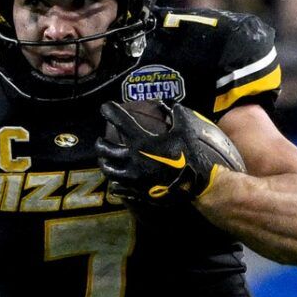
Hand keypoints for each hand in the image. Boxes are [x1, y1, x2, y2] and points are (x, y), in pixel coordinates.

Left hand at [95, 101, 232, 205]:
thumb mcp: (186, 129)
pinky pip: (118, 189)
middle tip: (100, 140)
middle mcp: (133, 159)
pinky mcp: (137, 192)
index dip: (110, 111)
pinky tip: (116, 182)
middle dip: (100, 143)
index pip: (120, 121)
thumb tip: (172, 103)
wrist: (197, 184)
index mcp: (142, 141)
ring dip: (104, 163)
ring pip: (108, 170)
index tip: (105, 107)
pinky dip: (115, 184)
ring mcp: (133, 178)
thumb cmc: (191, 155)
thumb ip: (177, 114)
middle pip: (105, 149)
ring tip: (105, 161)